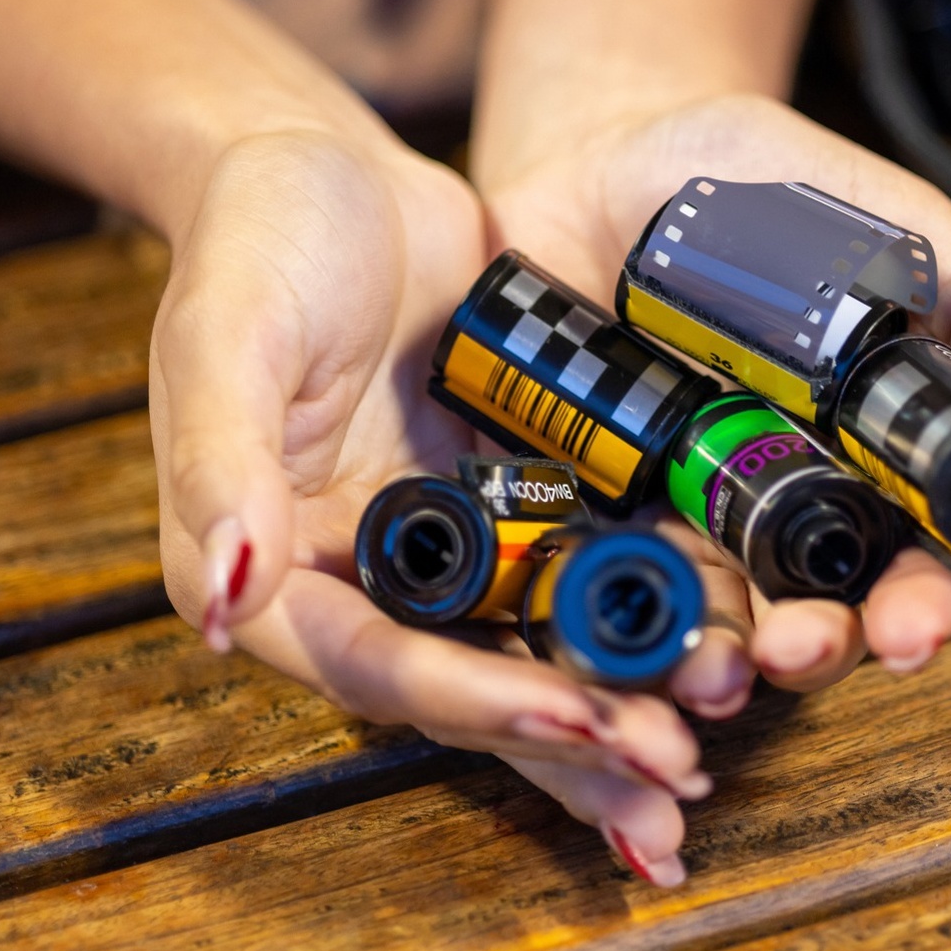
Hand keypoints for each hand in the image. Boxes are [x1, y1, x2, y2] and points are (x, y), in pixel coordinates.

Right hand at [150, 129, 709, 883]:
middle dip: (573, 739)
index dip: (480, 700)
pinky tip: (730, 645)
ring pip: (544, 643)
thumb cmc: (258, 242)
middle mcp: (371, 578)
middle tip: (675, 779)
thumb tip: (220, 599)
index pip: (384, 664)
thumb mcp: (226, 335)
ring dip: (622, 705)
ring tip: (707, 758)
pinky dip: (652, 611)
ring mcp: (454, 542)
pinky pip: (591, 566)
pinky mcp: (520, 497)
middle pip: (478, 682)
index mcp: (280, 568)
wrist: (338, 171)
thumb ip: (224, 460)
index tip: (578, 719)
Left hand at [481, 92, 950, 712]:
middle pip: (813, 611)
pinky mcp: (576, 504)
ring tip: (715, 666)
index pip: (912, 557)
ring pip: (705, 617)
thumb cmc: (745, 181)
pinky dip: (600, 618)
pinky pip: (588, 580)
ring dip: (717, 659)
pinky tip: (609, 631)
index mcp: (864, 453)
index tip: (917, 626)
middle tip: (803, 647)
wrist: (591, 153)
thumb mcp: (877, 207)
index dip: (923, 601)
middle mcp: (773, 500)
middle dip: (821, 647)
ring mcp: (671, 509)